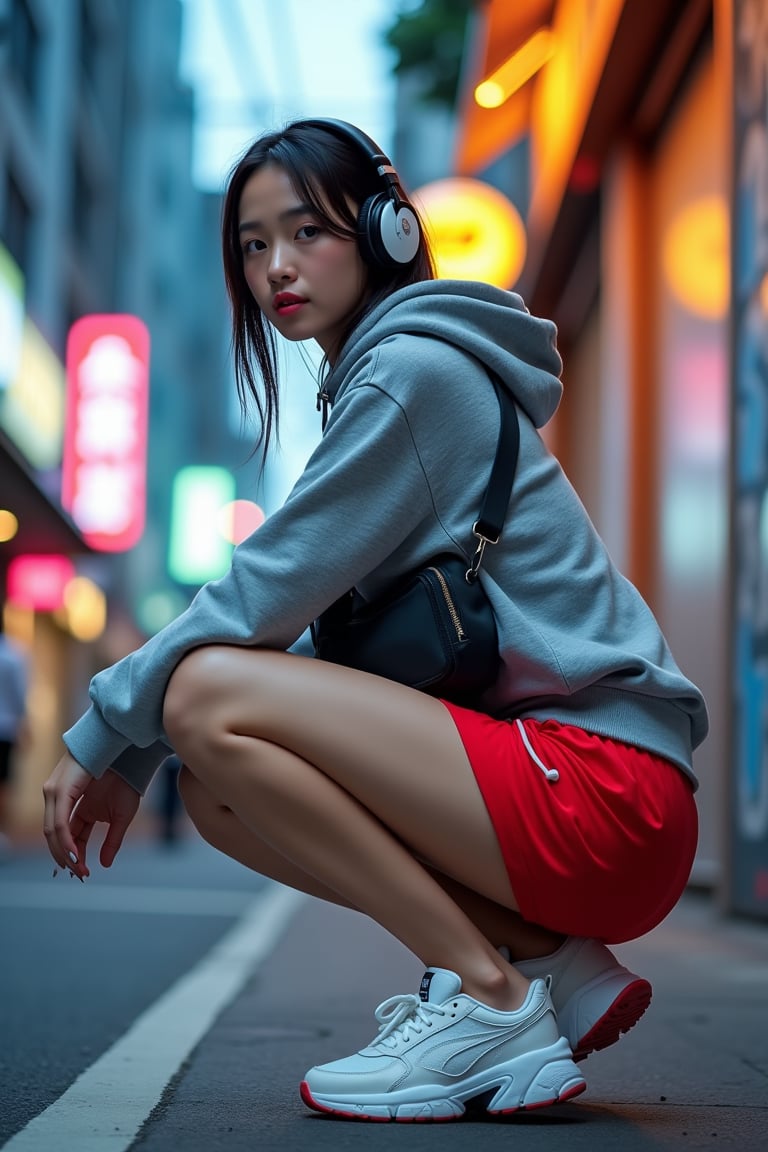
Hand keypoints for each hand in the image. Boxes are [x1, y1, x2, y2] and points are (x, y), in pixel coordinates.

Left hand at [43, 754, 139, 878]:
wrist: (130, 756)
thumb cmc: (127, 781)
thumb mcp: (122, 817)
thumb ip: (112, 841)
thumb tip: (105, 864)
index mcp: (79, 807)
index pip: (69, 836)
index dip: (75, 855)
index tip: (84, 872)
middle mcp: (65, 802)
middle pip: (58, 836)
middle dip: (66, 857)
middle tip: (78, 874)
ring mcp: (60, 795)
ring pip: (53, 830)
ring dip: (63, 852)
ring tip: (75, 866)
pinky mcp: (59, 790)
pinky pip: (59, 821)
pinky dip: (64, 839)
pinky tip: (73, 852)